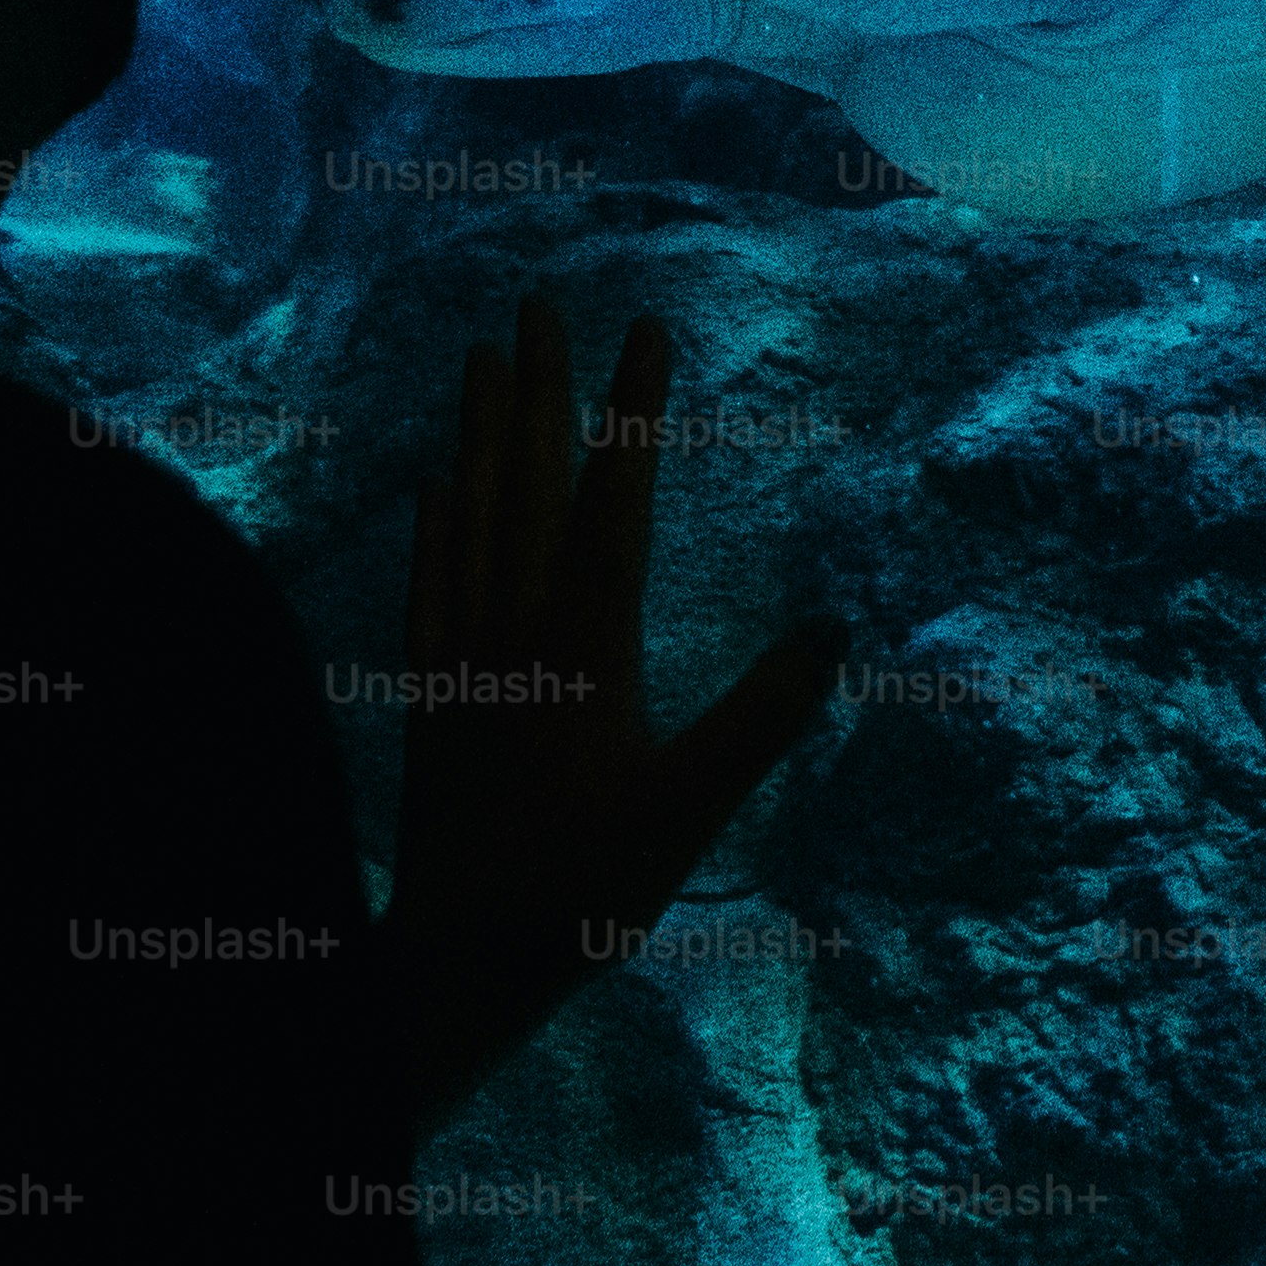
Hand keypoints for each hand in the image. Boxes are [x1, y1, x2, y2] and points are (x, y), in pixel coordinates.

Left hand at [373, 293, 844, 1153]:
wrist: (456, 961)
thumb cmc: (581, 890)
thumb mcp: (690, 811)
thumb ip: (762, 719)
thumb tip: (836, 631)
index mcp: (584, 646)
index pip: (615, 502)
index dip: (633, 411)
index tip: (646, 328)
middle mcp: (514, 630)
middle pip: (529, 485)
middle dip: (540, 390)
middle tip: (540, 304)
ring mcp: (463, 658)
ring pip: (471, 519)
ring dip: (479, 434)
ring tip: (482, 357)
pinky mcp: (429, 696)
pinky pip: (430, 586)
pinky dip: (435, 525)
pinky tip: (435, 485)